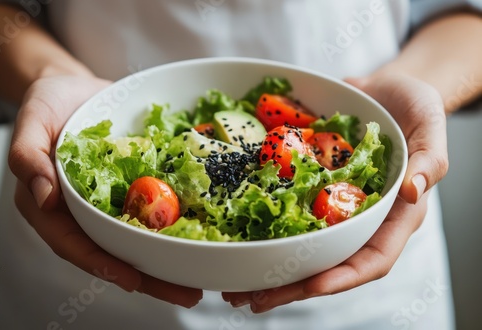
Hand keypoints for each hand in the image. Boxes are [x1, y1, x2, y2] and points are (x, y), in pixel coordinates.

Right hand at [9, 75, 202, 306]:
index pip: (74, 243)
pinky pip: (150, 213)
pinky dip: (170, 230)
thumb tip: (43, 196)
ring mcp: (109, 202)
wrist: (78, 89)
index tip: (131, 278)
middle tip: (184, 293)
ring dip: (165, 263)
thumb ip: (28, 156)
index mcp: (52, 205)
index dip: (101, 263)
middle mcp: (83, 212)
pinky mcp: (131, 189)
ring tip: (196, 281)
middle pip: (113, 252)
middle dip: (147, 277)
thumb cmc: (49, 104)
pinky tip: (196, 240)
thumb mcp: (33, 121)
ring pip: (135, 240)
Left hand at [222, 73, 448, 311]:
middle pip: (327, 262)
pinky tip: (237, 235)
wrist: (384, 90)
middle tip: (254, 298)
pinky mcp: (312, 186)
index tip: (310, 286)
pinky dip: (263, 224)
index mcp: (393, 215)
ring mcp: (333, 204)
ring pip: (302, 244)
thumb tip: (412, 190)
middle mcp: (360, 217)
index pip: (372, 259)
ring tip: (235, 284)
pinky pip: (289, 209)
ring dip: (270, 266)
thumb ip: (428, 159)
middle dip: (292, 285)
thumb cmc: (416, 107)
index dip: (342, 277)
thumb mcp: (430, 125)